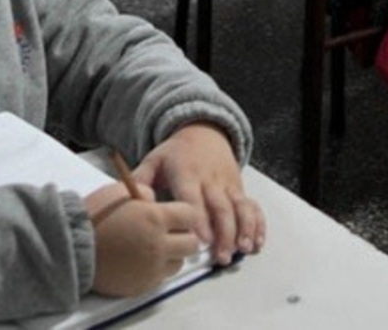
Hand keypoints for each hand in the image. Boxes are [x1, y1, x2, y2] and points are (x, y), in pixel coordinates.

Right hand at [86, 182, 200, 297]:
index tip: (177, 214)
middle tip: (169, 232)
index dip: (184, 213)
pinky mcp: (143, 285)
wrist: (72, 247)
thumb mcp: (120, 191)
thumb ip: (145, 191)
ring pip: (179, 263)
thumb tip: (157, 201)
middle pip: (192, 244)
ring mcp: (152, 268)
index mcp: (156, 219)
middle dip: (183, 235)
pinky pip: (161, 277)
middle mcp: (159, 245)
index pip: (191, 216)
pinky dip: (156, 269)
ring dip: (171, 254)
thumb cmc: (94, 215)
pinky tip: (141, 259)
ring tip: (152, 247)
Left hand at [132, 123, 263, 265]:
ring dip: (244, 228)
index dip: (198, 218)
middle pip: (220, 207)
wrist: (203, 132)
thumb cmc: (175, 153)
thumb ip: (140, 180)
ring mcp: (227, 185)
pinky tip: (257, 241)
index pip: (193, 198)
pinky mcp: (239, 188)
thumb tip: (130, 201)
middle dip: (224, 232)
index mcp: (186, 173)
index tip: (201, 239)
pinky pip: (252, 205)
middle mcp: (210, 180)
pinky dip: (257, 223)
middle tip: (221, 256)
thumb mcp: (153, 160)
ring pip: (239, 207)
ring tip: (243, 249)